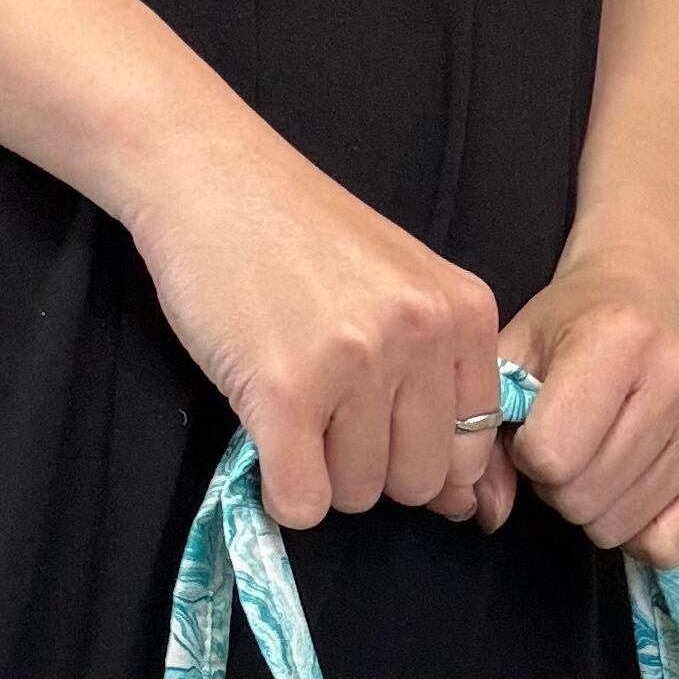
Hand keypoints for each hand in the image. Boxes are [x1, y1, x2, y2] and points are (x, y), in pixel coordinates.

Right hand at [125, 108, 504, 528]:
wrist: (207, 174)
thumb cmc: (300, 235)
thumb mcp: (402, 288)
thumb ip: (442, 382)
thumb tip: (464, 504)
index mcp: (463, 312)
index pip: (471, 450)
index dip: (422, 458)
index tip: (380, 428)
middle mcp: (421, 335)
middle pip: (417, 483)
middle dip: (370, 471)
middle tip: (327, 414)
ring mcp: (355, 362)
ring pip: (356, 496)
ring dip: (319, 474)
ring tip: (291, 403)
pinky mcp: (285, 389)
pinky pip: (301, 500)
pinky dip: (281, 492)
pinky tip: (268, 440)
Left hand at [471, 252, 678, 566]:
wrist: (647, 294)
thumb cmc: (572, 326)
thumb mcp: (513, 353)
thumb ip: (485, 429)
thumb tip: (489, 510)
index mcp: (617, 339)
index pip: (551, 455)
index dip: (526, 453)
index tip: (534, 427)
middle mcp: (674, 378)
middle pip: (583, 497)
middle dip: (558, 484)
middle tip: (567, 445)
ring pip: (618, 525)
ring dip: (593, 505)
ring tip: (597, 455)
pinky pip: (667, 544)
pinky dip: (637, 531)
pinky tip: (629, 487)